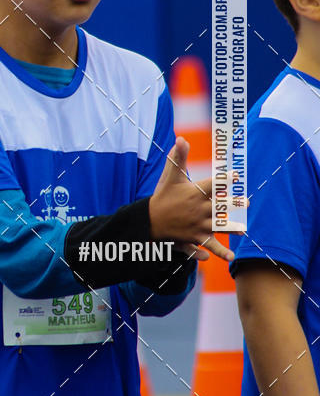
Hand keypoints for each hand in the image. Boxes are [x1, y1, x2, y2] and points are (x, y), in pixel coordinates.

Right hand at [149, 137, 246, 262]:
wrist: (148, 220)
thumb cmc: (163, 196)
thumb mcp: (170, 176)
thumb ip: (178, 158)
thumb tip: (181, 138)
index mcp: (194, 194)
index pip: (211, 185)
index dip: (224, 179)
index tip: (236, 175)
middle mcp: (197, 210)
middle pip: (218, 207)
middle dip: (233, 205)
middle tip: (246, 203)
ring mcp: (195, 226)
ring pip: (216, 228)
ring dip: (229, 230)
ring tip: (242, 231)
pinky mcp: (192, 239)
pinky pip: (203, 247)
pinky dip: (212, 252)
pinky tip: (224, 256)